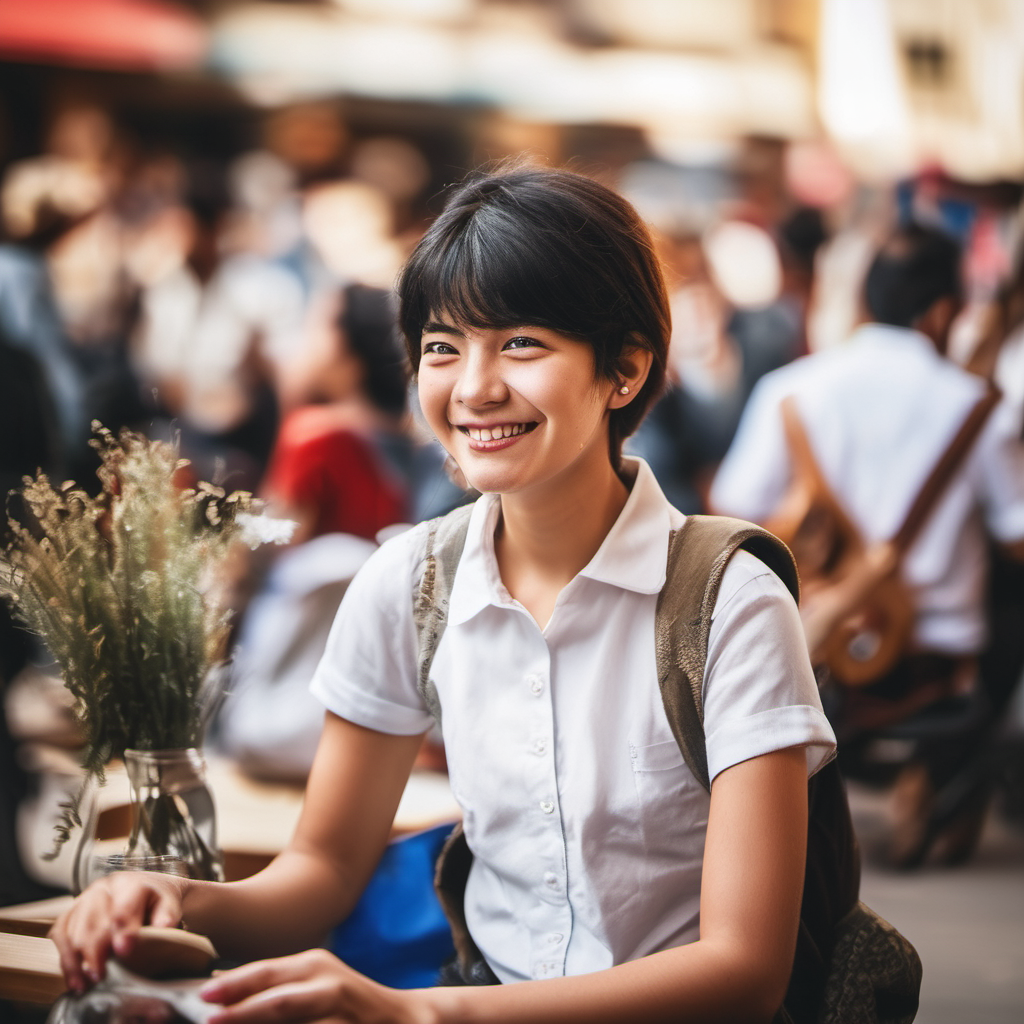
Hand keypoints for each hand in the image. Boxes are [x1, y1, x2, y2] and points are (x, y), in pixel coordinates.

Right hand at [48, 871, 185, 992]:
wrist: (147, 890)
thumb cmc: (157, 900)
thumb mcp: (169, 903)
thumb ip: (166, 914)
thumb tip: (164, 926)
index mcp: (130, 884)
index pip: (124, 906)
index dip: (123, 929)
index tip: (124, 950)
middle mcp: (103, 889)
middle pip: (92, 921)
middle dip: (95, 951)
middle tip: (100, 975)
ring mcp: (84, 899)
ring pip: (72, 929)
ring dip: (76, 959)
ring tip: (84, 983)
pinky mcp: (71, 913)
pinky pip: (60, 934)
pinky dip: (65, 958)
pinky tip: (74, 976)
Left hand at [199, 949, 425, 1023]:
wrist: (401, 1016)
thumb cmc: (344, 1002)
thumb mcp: (311, 983)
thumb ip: (275, 986)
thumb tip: (221, 987)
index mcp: (313, 965)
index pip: (267, 972)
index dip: (235, 985)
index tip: (202, 997)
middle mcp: (329, 983)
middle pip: (280, 1001)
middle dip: (243, 1012)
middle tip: (210, 1021)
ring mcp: (343, 1011)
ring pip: (295, 1021)